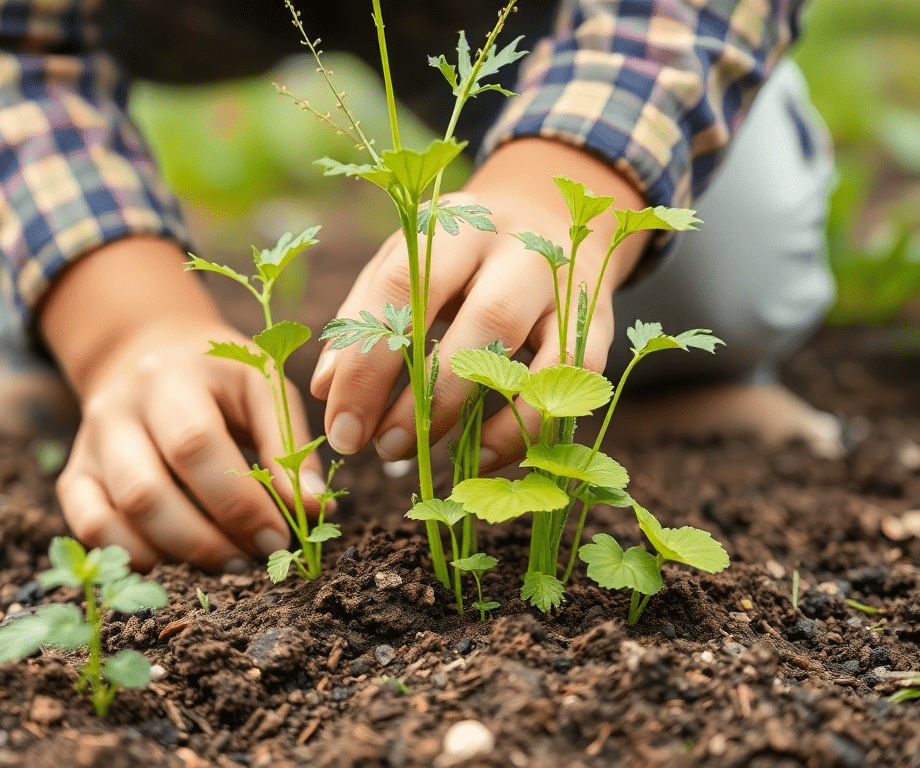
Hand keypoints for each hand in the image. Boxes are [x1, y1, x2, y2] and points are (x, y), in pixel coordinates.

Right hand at [40, 236, 322, 570]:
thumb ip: (290, 447)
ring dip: (175, 554)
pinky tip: (174, 562)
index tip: (277, 539)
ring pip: (116, 514)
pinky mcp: (76, 473)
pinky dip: (130, 555)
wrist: (151, 351)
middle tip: (250, 560)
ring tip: (223, 563)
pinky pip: (88, 526)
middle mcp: (119, 407)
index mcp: (173, 376)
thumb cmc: (221, 377)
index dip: (237, 502)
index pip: (196, 446)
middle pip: (147, 489)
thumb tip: (315, 511)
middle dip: (205, 540)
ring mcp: (91, 442)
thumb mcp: (264, 387)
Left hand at [310, 139, 647, 470]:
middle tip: (382, 449)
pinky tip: (482, 457)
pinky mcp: (596, 323)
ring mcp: (563, 285)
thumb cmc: (455, 257)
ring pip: (529, 356)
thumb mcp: (403, 267)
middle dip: (422, 399)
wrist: (549, 215)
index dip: (365, 366)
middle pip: (476, 322)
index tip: (340, 427)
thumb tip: (323, 389)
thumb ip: (362, 319)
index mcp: (449, 226)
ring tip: (422, 455)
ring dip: (472, 417)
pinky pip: (566, 387)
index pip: (400, 292)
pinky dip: (524, 428)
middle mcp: (514, 247)